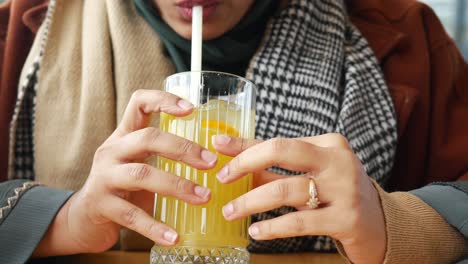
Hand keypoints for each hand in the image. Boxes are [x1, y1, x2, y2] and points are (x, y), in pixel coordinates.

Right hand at [35, 90, 216, 255]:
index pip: (138, 103)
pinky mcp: (101, 205)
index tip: (191, 109)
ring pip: (142, 175)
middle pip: (147, 139)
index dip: (163, 100)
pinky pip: (132, 215)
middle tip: (210, 162)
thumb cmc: (121, 187)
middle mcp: (111, 151)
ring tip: (203, 197)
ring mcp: (103, 177)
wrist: (83, 219)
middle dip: (183, 149)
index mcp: (123, 136)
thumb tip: (210, 156)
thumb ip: (161, 154)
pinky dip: (155, 226)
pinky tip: (174, 236)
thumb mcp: (136, 162)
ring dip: (177, 186)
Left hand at [212, 134, 385, 263]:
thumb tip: (233, 162)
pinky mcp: (346, 219)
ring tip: (230, 211)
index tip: (218, 145)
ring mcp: (345, 189)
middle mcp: (338, 161)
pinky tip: (255, 231)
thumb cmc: (337, 195)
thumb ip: (275, 169)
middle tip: (222, 177)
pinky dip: (272, 227)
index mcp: (329, 143)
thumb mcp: (310, 176)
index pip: (278, 142)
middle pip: (282, 151)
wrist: (380, 225)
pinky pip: (299, 222)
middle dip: (245, 162)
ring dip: (251, 201)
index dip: (245, 145)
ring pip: (286, 189)